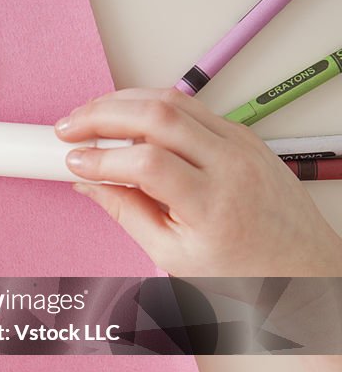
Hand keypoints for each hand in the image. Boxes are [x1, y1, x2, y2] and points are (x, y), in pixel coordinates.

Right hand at [55, 87, 341, 276]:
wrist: (304, 268)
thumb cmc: (245, 272)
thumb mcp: (173, 255)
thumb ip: (127, 213)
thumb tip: (89, 184)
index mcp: (213, 205)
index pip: (147, 163)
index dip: (102, 158)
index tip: (72, 162)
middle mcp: (231, 165)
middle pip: (157, 116)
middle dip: (102, 114)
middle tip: (68, 127)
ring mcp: (241, 143)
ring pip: (173, 100)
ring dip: (123, 102)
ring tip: (88, 116)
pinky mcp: (243, 134)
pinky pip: (191, 107)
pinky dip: (150, 106)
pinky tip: (125, 118)